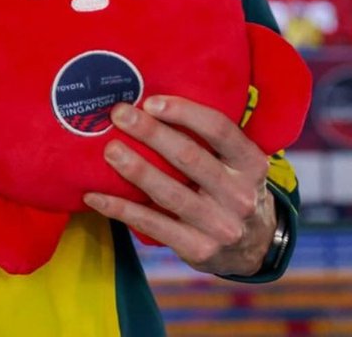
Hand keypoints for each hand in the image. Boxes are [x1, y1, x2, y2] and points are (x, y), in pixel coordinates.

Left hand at [83, 97, 276, 276]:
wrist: (256, 247)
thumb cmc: (233, 186)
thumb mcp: (238, 161)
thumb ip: (210, 137)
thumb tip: (151, 101)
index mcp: (251, 164)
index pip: (219, 130)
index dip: (184, 112)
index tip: (150, 101)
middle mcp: (240, 195)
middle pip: (190, 158)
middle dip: (151, 133)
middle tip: (120, 114)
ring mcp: (220, 227)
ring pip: (170, 193)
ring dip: (136, 169)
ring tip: (109, 149)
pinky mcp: (198, 250)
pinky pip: (153, 225)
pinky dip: (121, 209)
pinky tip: (95, 195)